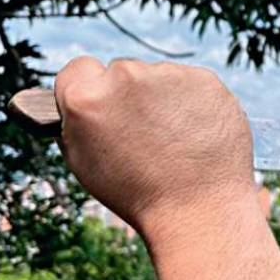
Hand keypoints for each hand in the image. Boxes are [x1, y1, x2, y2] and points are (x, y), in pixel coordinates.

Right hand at [53, 56, 258, 235]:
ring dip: (161, 98)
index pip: (78, 69)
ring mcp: (168, 74)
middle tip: (143, 135)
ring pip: (158, 78)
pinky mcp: (205, 79)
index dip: (89, 90)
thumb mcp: (83, 162)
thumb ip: (75, 121)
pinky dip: (191, 103)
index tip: (103, 109)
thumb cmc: (137, 194)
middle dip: (128, 95)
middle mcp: (125, 75)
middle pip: (120, 72)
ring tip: (172, 140)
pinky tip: (194, 134)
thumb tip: (74, 98)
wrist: (200, 210)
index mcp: (86, 96)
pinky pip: (190, 84)